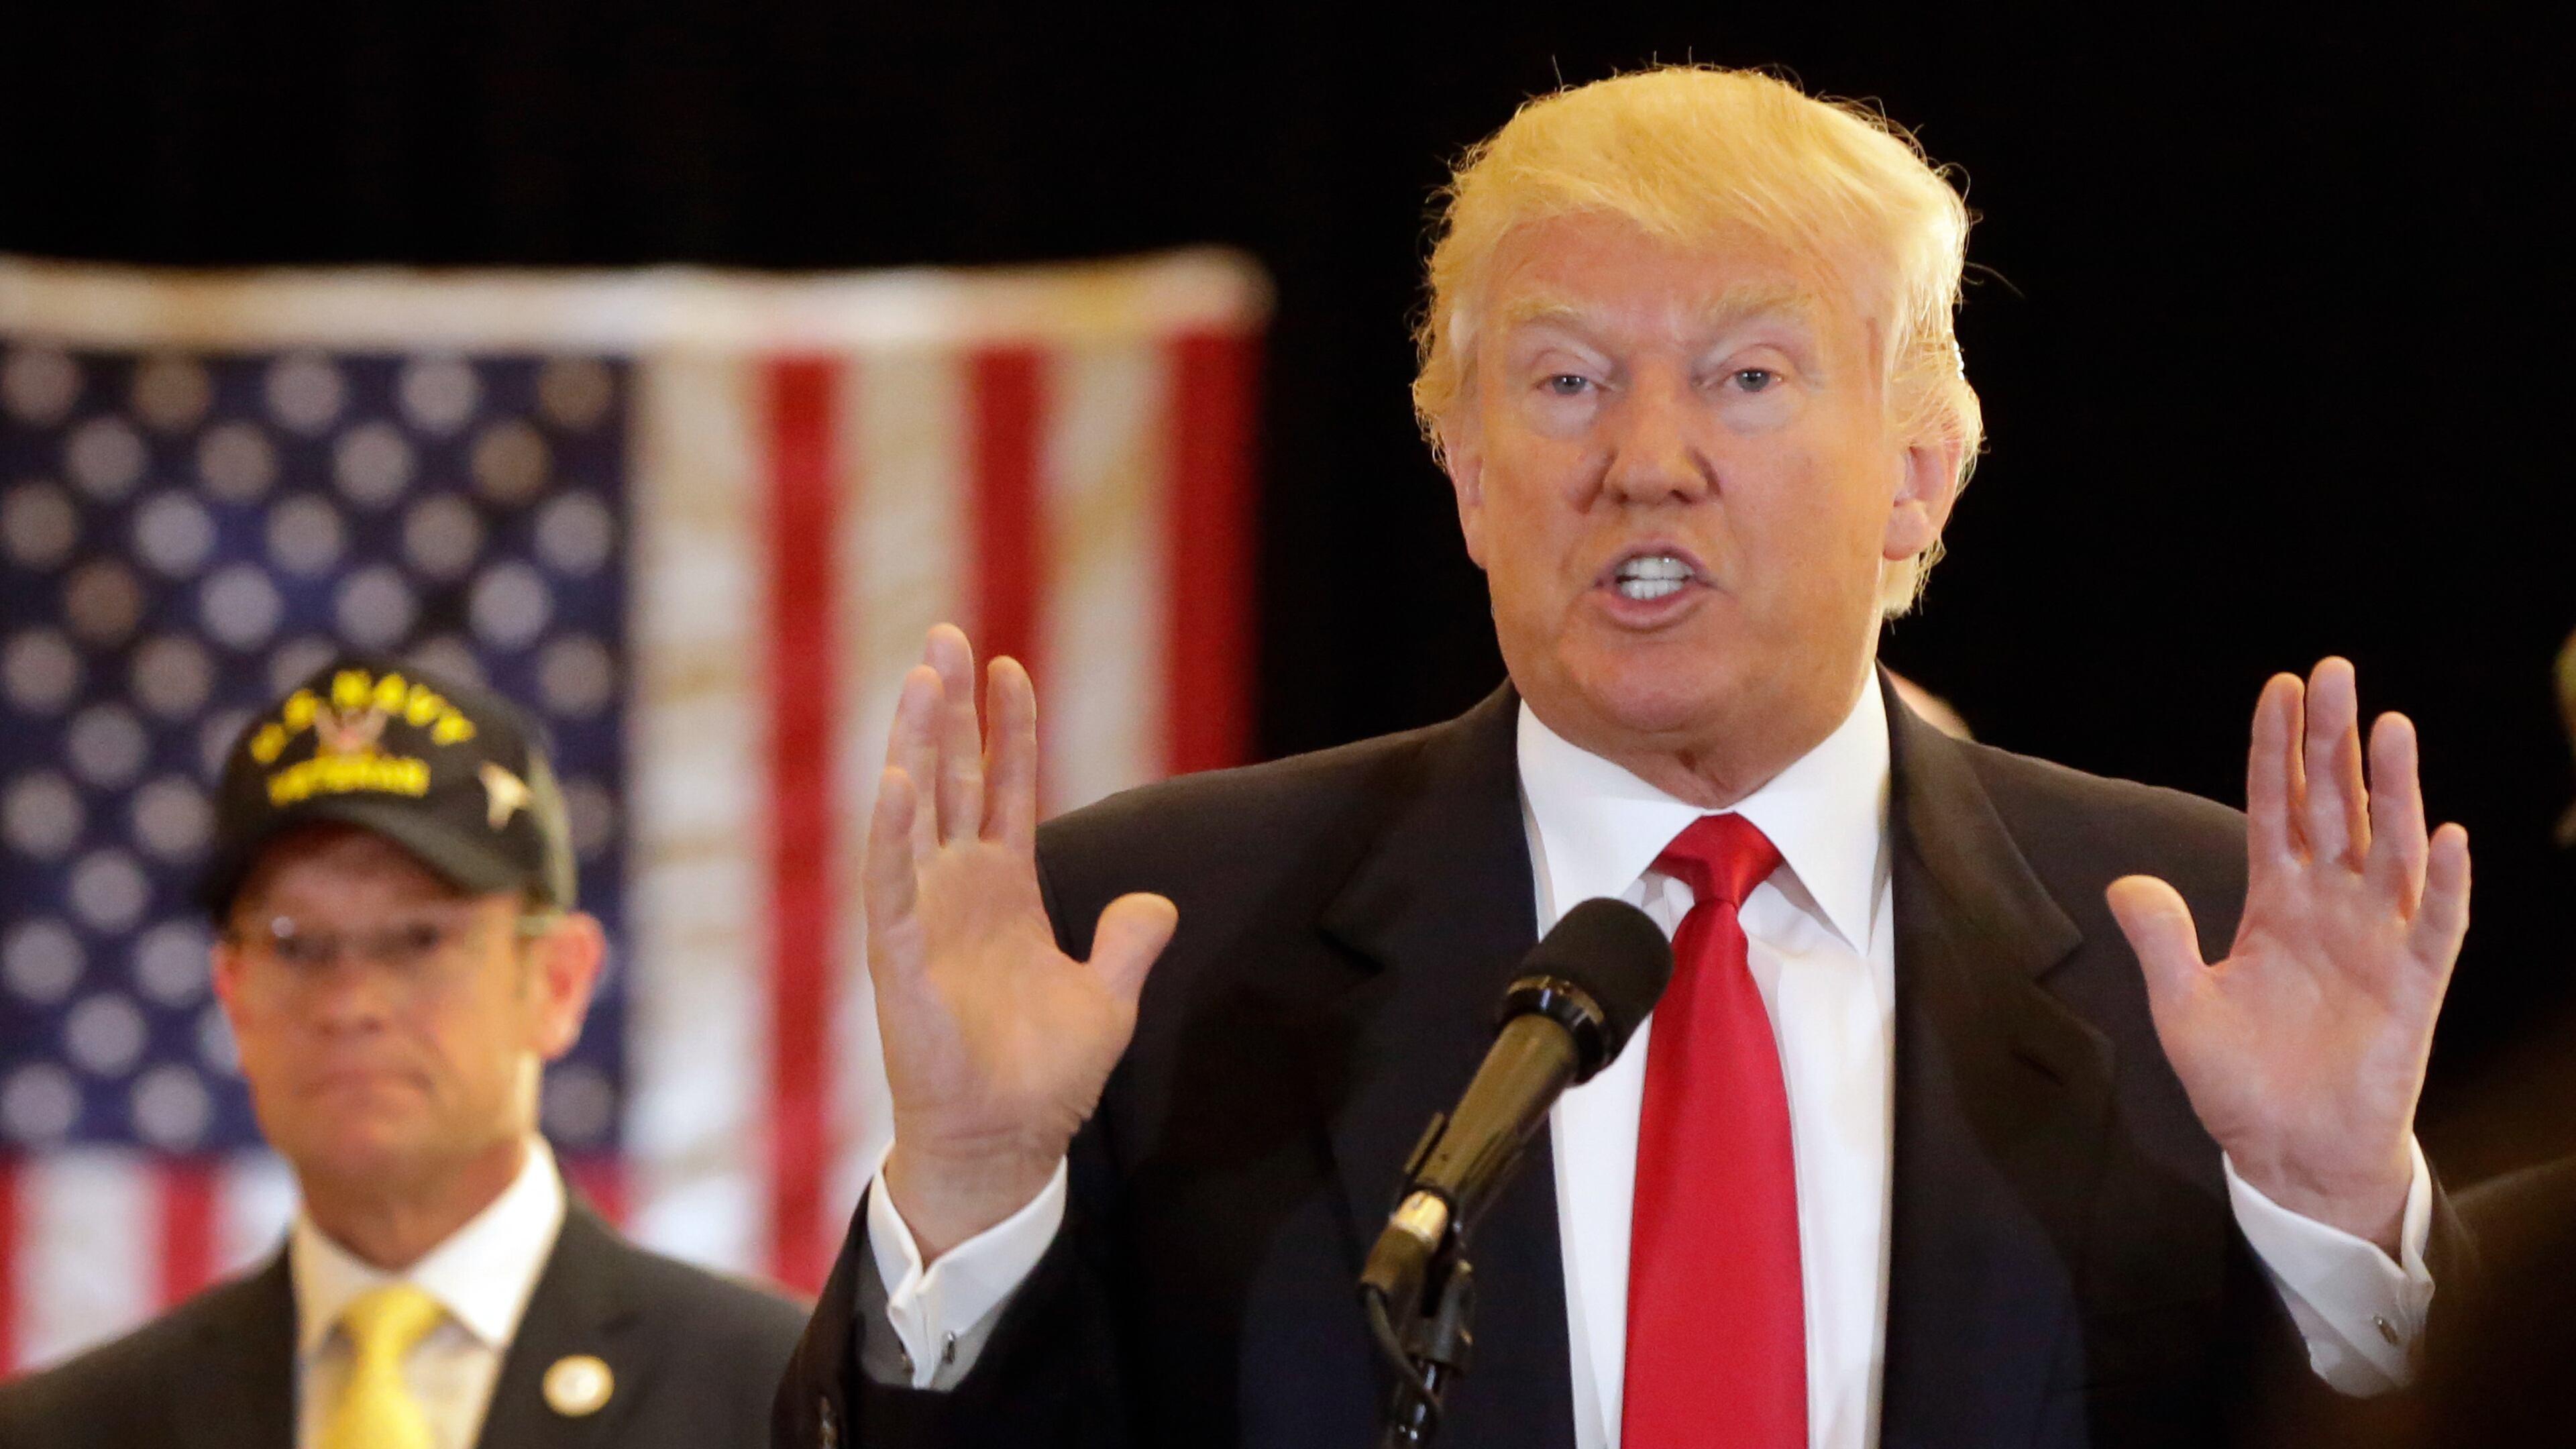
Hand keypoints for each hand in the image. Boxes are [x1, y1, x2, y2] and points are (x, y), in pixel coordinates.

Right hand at [865, 625, 1177, 1260]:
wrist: (1004, 1144)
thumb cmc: (1044, 1079)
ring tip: (919, 676)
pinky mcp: (899, 960)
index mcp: (1004, 893)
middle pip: (950, 779)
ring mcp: (923, 920)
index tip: (1010, 666)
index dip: (1007, 731)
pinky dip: (891, 831)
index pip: (1004, 791)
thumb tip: (1157, 904)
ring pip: (914, 812)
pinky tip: (897, 777)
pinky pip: (890, 884)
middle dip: (946, 708)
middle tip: (943, 635)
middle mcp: (957, 892)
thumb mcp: (1108, 1000)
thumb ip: (1129, 944)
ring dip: (914, 743)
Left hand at [2107, 658, 2467, 1253]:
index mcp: (2277, 905)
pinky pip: (2435, 927)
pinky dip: (2446, 884)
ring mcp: (2377, 943)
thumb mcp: (2182, 1008)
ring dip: (2393, 790)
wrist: (2289, 1154)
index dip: (2278, 750)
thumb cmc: (2241, 1083)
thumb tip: (2127, 883)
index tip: (2281, 686)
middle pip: (2335, 808)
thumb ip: (2160, 943)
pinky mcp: (2412, 989)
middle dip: (2333, 742)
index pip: (2278, 808)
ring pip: (2391, 849)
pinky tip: (2449, 836)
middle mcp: (2332, 910)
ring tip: (2390, 727)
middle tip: (2336, 672)